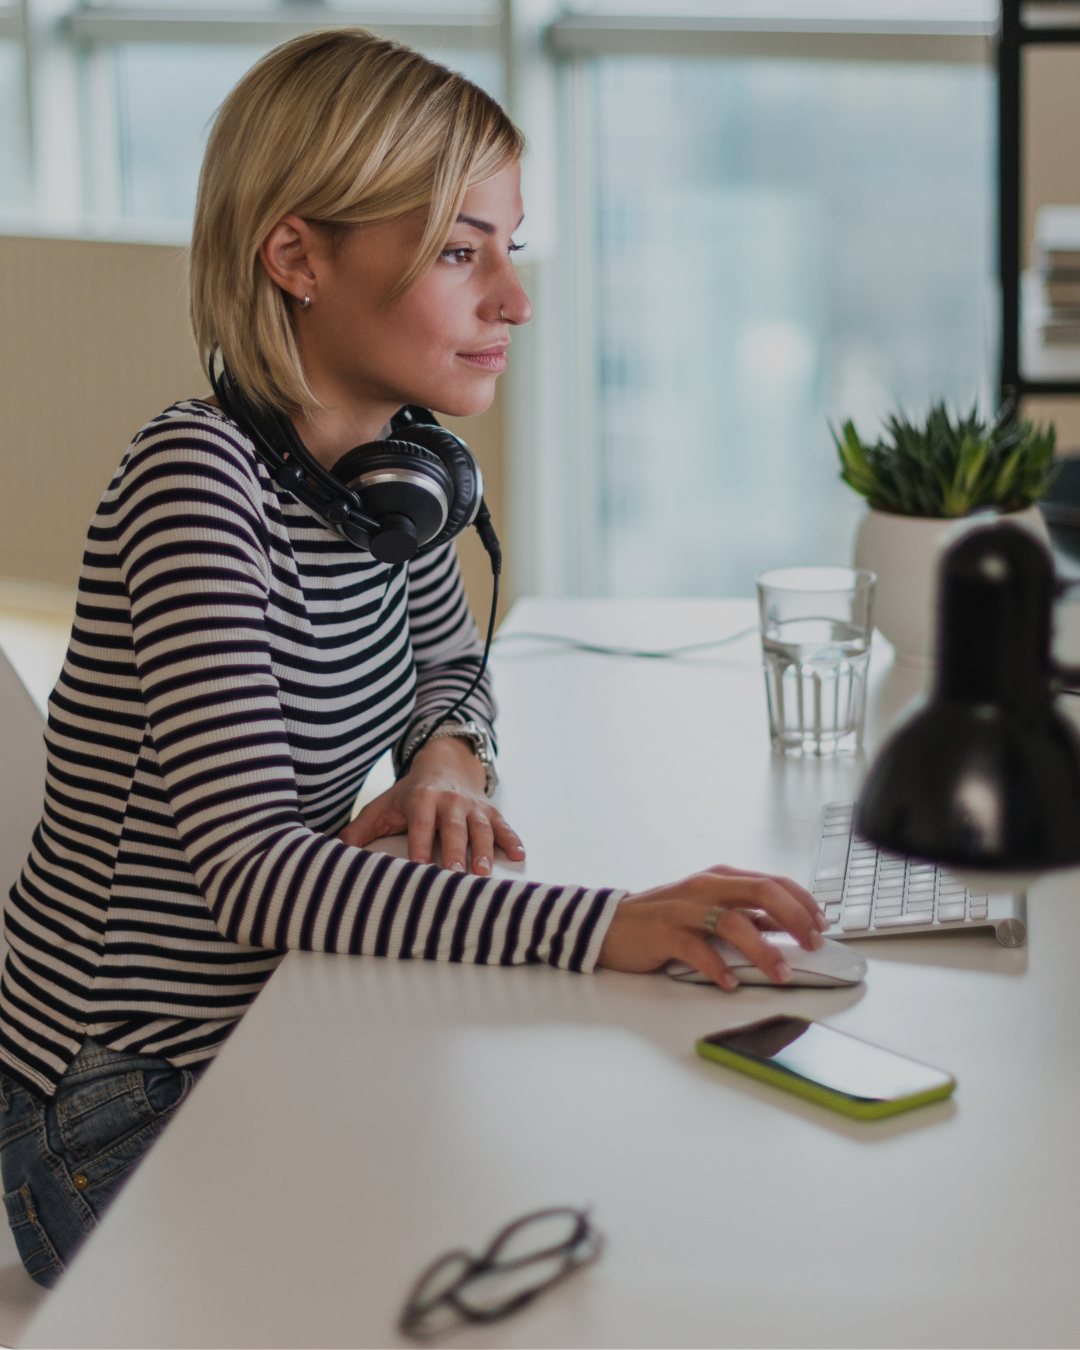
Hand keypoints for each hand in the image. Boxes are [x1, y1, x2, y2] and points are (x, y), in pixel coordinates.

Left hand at [339, 735, 524, 875]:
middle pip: (453, 828)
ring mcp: (472, 806)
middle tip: (456, 876)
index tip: (420, 868)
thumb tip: (332, 852)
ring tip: (484, 873)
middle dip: (455, 852)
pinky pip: (503, 825)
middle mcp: (449, 801)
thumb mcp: (382, 806)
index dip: (420, 846)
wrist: (444, 763)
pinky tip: (519, 854)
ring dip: (484, 849)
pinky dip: (512, 839)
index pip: (421, 825)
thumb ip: (359, 831)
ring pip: (480, 828)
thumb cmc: (408, 794)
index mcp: (421, 800)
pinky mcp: (489, 810)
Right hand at [598, 865, 828, 988]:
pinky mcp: (665, 933)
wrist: (611, 925)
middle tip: (812, 944)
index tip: (823, 925)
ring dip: (763, 950)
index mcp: (721, 878)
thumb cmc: (665, 918)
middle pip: (762, 893)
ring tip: (780, 973)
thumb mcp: (709, 908)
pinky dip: (719, 967)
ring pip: (733, 923)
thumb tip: (788, 926)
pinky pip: (698, 950)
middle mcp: (706, 887)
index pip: (773, 882)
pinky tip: (731, 982)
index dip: (803, 902)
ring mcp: (685, 909)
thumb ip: (745, 915)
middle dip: (795, 919)